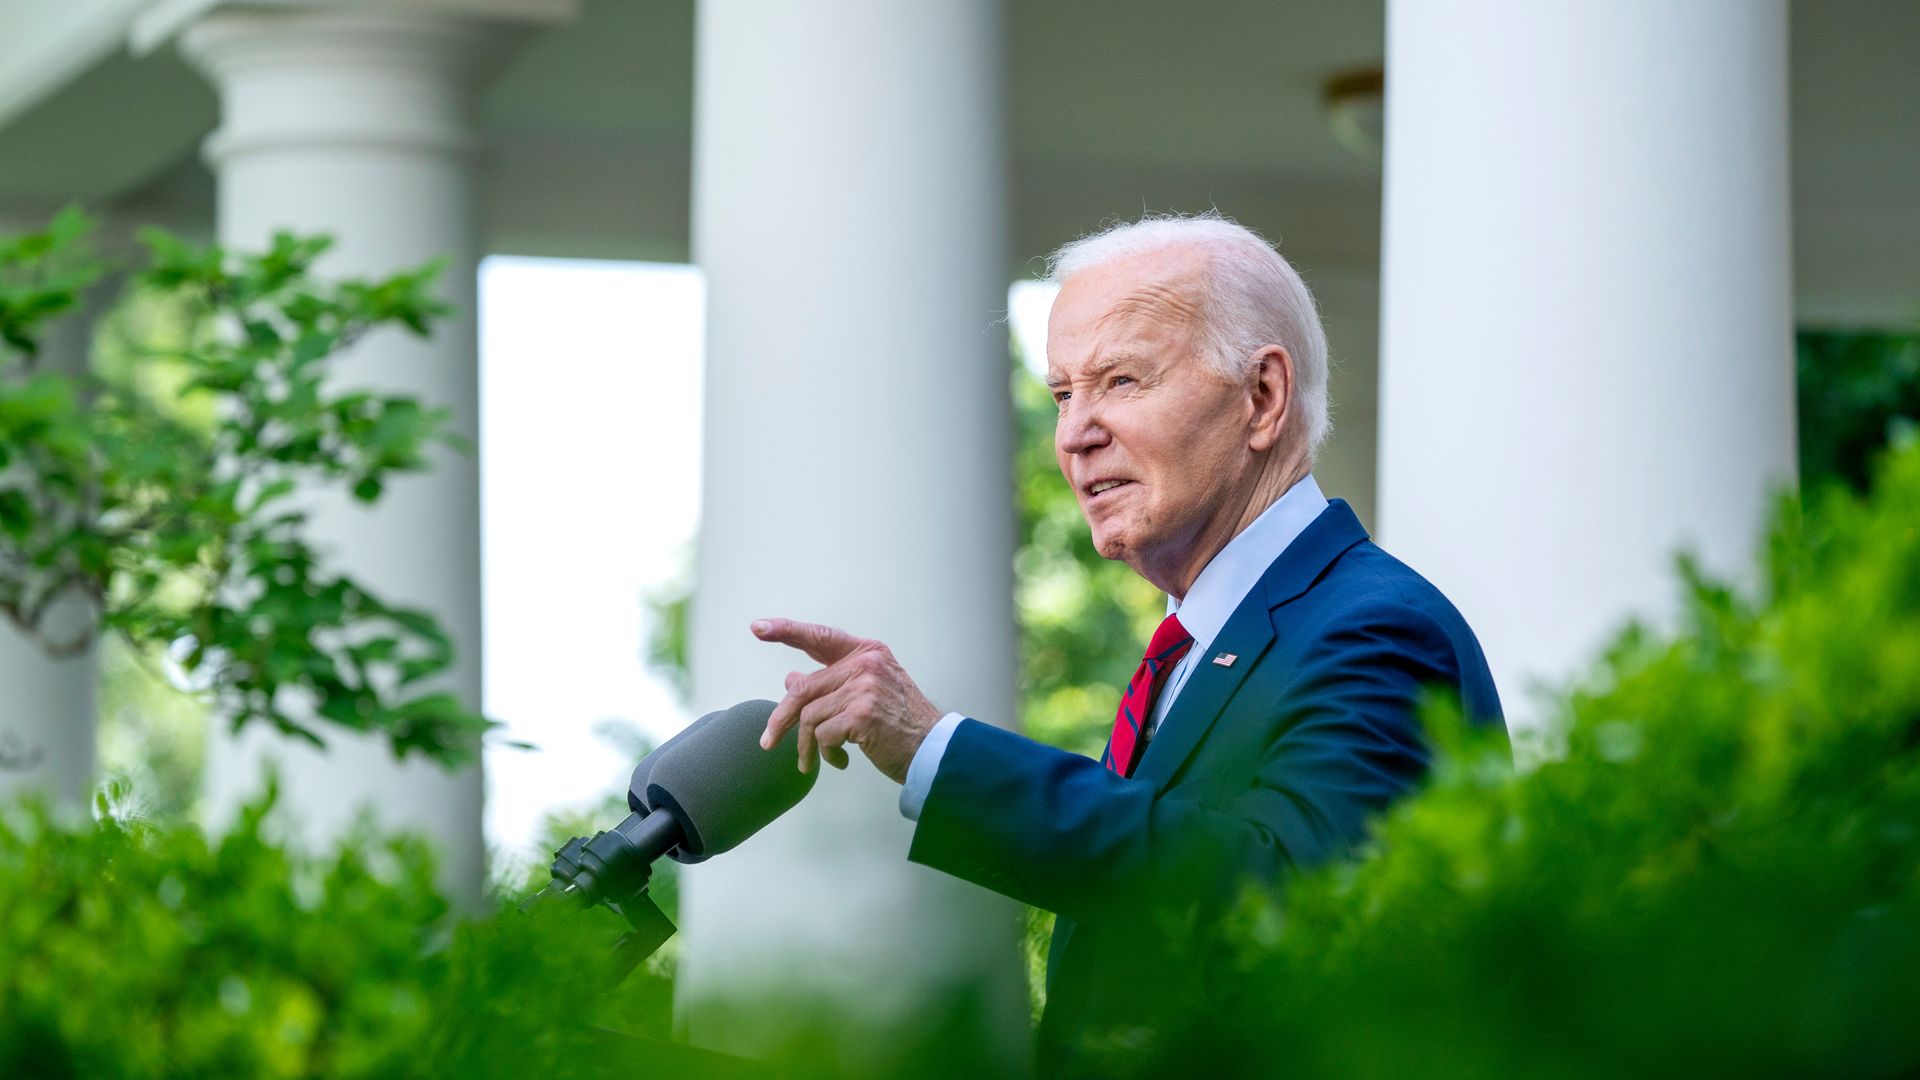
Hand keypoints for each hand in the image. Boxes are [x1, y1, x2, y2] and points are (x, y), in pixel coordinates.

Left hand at [752, 617, 942, 782]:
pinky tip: (840, 760)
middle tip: (769, 740)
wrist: (933, 748)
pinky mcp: (861, 714)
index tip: (758, 627)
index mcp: (867, 652)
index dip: (786, 630)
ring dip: (808, 745)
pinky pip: (822, 735)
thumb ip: (833, 684)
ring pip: (810, 716)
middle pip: (803, 688)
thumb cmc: (901, 723)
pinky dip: (825, 753)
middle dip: (782, 718)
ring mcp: (864, 687)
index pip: (820, 637)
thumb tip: (791, 679)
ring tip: (815, 760)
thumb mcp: (867, 694)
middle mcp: (865, 664)